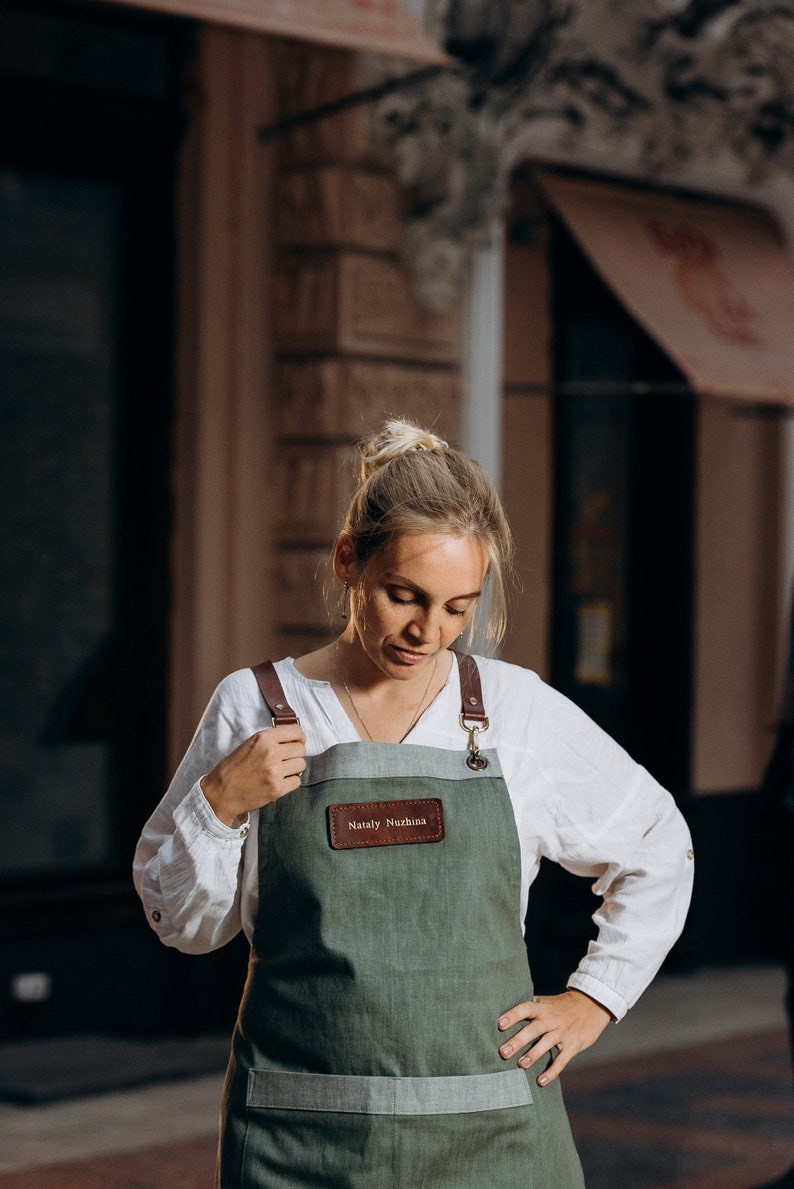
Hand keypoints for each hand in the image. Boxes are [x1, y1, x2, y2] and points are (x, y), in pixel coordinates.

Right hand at [200, 724, 305, 825]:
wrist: (220, 792)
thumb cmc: (232, 769)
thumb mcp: (249, 744)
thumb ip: (270, 740)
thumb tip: (293, 739)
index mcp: (263, 738)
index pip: (296, 731)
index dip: (299, 737)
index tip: (298, 742)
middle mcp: (271, 752)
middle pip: (301, 749)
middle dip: (295, 754)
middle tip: (286, 759)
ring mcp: (275, 771)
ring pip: (301, 765)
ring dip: (294, 768)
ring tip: (281, 771)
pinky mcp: (277, 788)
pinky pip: (297, 781)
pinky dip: (290, 782)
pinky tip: (279, 782)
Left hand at [497, 989, 611, 1085]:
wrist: (592, 1005)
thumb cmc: (561, 1006)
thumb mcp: (546, 1002)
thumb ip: (529, 1008)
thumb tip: (502, 1012)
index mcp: (543, 1008)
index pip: (526, 1009)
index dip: (513, 1015)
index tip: (499, 1024)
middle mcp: (551, 1019)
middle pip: (533, 1029)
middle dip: (518, 1041)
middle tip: (503, 1052)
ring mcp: (563, 1032)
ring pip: (546, 1044)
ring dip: (533, 1055)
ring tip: (520, 1065)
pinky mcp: (573, 1045)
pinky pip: (562, 1060)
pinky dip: (552, 1072)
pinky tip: (541, 1082)